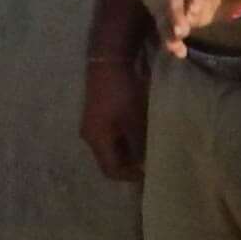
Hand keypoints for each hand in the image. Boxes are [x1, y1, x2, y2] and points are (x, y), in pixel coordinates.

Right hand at [80, 44, 148, 183]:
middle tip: (150, 160)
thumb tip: (144, 164)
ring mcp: (92, 124)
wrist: (109, 63)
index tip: (149, 172)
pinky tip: (137, 131)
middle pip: (109, 159)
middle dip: (129, 163)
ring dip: (128, 150)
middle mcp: (90, 136)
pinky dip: (123, 138)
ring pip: (110, 147)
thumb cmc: (123, 94)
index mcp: (97, 140)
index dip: (129, 176)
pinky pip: (109, 135)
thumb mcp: (135, 122)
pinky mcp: (96, 115)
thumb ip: (138, 145)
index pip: (110, 169)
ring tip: (146, 146)